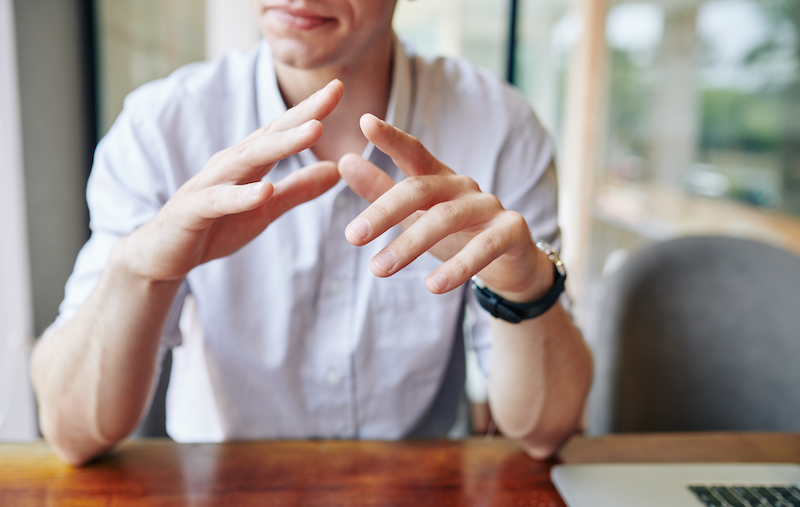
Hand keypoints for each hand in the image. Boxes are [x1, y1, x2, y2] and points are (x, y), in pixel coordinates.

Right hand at [121, 80, 344, 281]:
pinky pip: (219, 200)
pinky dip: (242, 195)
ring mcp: (209, 185)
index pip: (282, 130)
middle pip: (270, 134)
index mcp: (248, 162)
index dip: (311, 110)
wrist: (162, 255)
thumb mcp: (266, 209)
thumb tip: (336, 170)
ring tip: (314, 131)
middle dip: (303, 114)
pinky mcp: (193, 210)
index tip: (340, 87)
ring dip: (282, 144)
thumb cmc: (214, 227)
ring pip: (248, 159)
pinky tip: (265, 189)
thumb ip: (298, 190)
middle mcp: (229, 164)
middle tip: (334, 93)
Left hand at [338, 114, 552, 301]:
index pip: (414, 152)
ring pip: (446, 218)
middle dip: (384, 211)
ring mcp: (489, 206)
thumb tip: (344, 161)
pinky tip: (433, 286)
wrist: (512, 264)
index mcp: (439, 178)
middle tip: (352, 236)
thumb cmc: (457, 235)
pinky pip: (485, 247)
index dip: (392, 137)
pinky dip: (458, 267)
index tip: (365, 121)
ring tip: (379, 269)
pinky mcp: (512, 231)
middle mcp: (463, 186)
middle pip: (421, 189)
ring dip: (410, 244)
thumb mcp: (416, 214)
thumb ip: (381, 190)